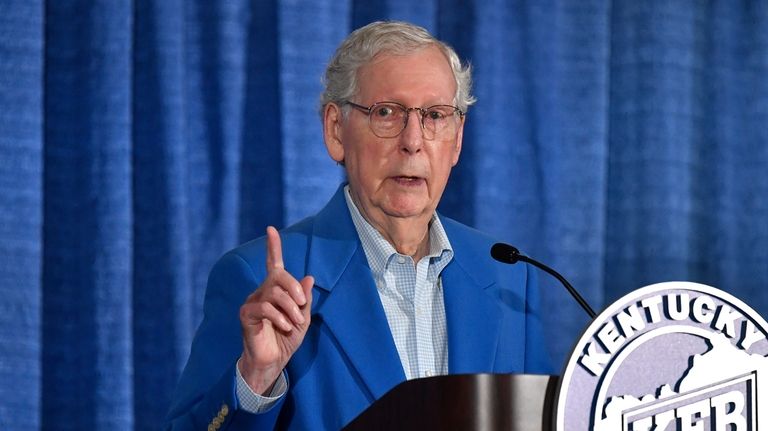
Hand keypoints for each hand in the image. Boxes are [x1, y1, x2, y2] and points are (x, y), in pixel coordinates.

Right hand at [238, 226, 313, 393]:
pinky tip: (284, 327)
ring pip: (273, 292)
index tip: (271, 229)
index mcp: (275, 290)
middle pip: (278, 275)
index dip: (273, 247)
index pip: (273, 264)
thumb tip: (309, 277)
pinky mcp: (246, 315)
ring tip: (294, 322)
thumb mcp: (302, 319)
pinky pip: (264, 307)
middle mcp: (261, 292)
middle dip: (294, 287)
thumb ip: (305, 299)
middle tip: (302, 304)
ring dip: (290, 307)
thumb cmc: (286, 340)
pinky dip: (279, 317)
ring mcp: (252, 302)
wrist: (272, 362)